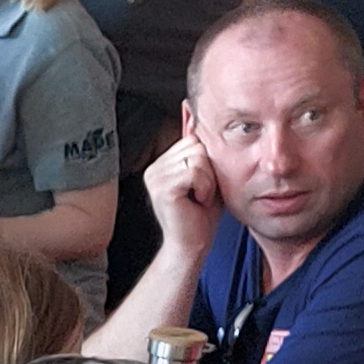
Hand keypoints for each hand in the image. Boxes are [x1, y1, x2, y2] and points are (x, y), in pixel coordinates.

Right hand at [144, 130, 225, 264]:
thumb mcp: (206, 178)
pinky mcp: (163, 187)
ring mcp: (156, 177)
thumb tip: (196, 117)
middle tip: (201, 194)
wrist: (192, 245)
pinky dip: (205, 188)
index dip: (207, 162)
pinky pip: (196, 173)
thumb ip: (202, 153)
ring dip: (208, 182)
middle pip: (197, 146)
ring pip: (199, 159)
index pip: (193, 140)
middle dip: (209, 171)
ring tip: (199, 198)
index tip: (201, 186)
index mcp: (162, 164)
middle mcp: (154, 168)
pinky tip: (196, 202)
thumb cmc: (201, 215)